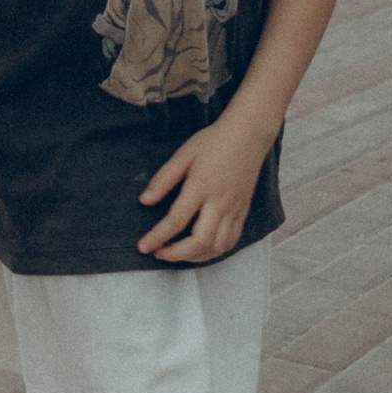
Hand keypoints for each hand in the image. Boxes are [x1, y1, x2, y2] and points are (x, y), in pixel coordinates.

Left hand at [137, 113, 270, 260]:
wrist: (248, 136)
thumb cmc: (213, 142)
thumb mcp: (183, 154)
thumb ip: (163, 179)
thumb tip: (144, 201)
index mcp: (202, 186)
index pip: (177, 220)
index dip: (158, 237)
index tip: (143, 247)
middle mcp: (220, 202)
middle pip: (199, 241)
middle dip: (176, 254)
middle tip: (158, 253)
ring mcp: (234, 209)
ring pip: (217, 246)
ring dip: (195, 257)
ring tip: (177, 253)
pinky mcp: (243, 212)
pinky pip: (231, 241)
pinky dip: (214, 251)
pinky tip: (200, 248)